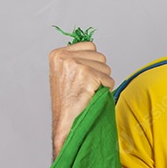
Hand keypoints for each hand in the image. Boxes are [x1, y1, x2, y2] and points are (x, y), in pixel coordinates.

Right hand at [49, 41, 114, 158]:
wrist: (65, 121)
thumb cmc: (67, 100)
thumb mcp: (64, 72)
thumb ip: (76, 58)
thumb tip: (93, 50)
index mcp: (58, 53)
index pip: (90, 46)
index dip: (92, 62)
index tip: (82, 76)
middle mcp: (65, 57)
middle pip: (100, 56)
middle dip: (99, 71)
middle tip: (86, 86)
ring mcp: (75, 65)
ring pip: (106, 67)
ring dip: (102, 80)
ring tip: (88, 90)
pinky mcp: (87, 75)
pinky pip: (109, 80)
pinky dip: (105, 89)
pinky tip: (92, 95)